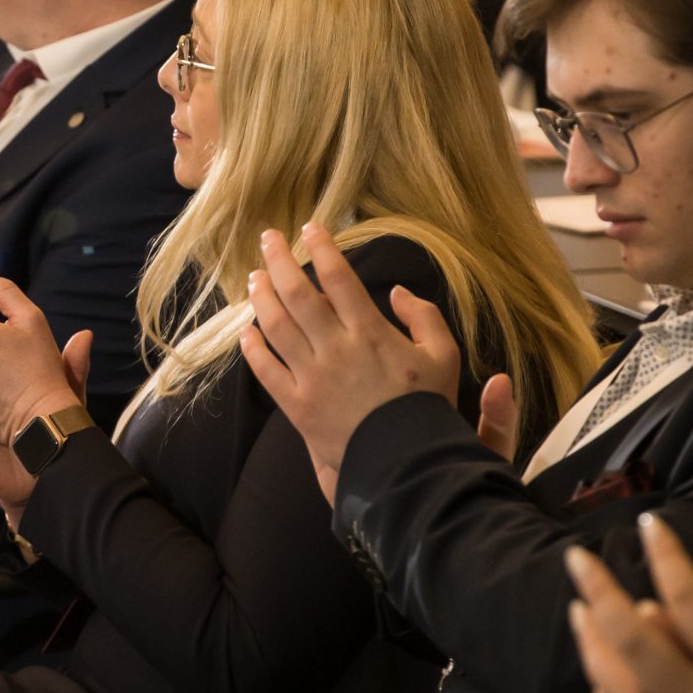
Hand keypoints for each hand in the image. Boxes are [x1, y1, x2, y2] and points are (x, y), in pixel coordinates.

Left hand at [235, 225, 466, 489]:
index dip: (322, 248)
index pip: (338, 278)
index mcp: (371, 332)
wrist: (407, 464)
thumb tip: (397, 291)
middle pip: (297, 294)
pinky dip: (253, 349)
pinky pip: (266, 372)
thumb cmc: (427, 408)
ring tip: (254, 278)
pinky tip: (247, 332)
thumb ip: (425, 317)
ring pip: (276, 327)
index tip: (310, 228)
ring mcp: (312, 377)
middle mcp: (336, 349)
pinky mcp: (297, 406)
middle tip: (268, 239)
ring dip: (262, 298)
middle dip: (280, 261)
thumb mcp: (445, 356)